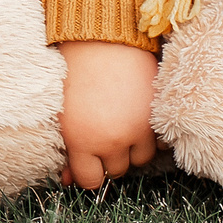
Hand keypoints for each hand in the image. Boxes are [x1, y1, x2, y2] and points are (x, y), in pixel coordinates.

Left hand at [57, 40, 159, 189]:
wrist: (101, 41)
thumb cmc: (73, 75)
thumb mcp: (62, 115)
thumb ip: (67, 151)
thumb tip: (65, 181)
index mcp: (82, 141)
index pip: (90, 181)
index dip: (88, 173)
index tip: (87, 163)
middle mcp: (113, 140)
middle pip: (116, 170)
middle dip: (108, 157)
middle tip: (102, 135)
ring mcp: (139, 128)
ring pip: (140, 158)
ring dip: (131, 148)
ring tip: (119, 123)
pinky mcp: (158, 115)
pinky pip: (159, 141)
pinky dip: (150, 136)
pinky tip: (137, 119)